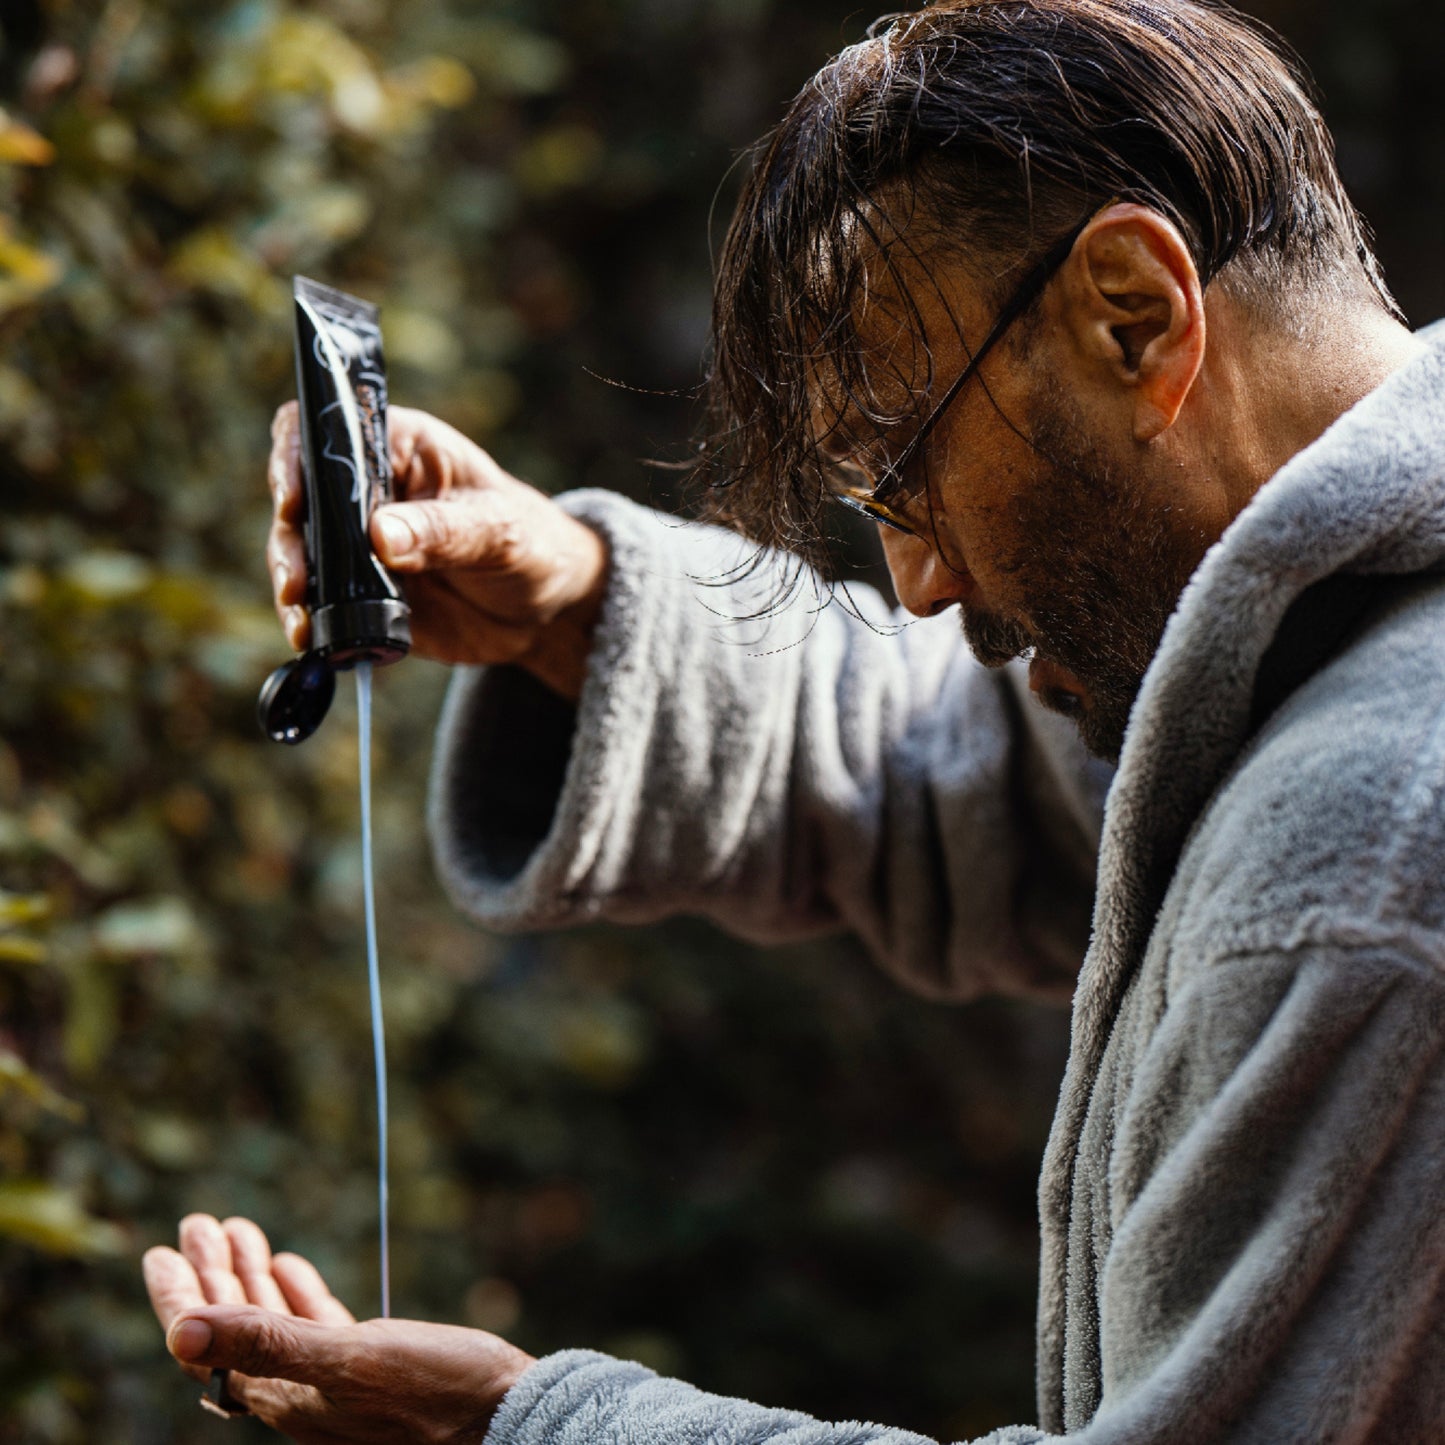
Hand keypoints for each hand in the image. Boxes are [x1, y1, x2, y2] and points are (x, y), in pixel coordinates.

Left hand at [143, 1213, 535, 1442]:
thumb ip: (266, 1344)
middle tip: (197, 1223)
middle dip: (213, 1274)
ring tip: (236, 1226)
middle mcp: (301, 1392)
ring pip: (274, 1319)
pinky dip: (296, 1289)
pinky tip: (289, 1264)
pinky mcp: (370, 1365)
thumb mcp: (347, 1361)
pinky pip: (314, 1323)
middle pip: (236, 1327)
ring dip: (250, 1274)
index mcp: (285, 1398)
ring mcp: (335, 1379)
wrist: (502, 1413)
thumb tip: (178, 1332)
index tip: (160, 1251)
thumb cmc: (433, 1392)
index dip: (180, 1298)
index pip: (210, 1345)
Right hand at [267, 402, 608, 700]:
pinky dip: (311, 622)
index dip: (296, 457)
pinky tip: (311, 641)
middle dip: (289, 541)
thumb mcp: (499, 531)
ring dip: (292, 586)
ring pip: (302, 555)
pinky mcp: (361, 593)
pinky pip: (322, 604)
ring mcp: (358, 545)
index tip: (293, 502)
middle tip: (298, 583)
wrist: (547, 608)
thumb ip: (445, 531)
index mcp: (400, 448)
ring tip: (301, 620)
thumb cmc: (531, 543)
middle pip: (299, 499)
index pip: (326, 429)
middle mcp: (367, 491)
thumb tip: (381, 535)